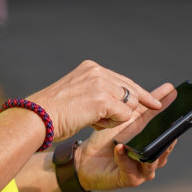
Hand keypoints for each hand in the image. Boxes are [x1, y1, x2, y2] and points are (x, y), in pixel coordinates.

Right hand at [26, 61, 161, 139]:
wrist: (36, 118)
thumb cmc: (53, 113)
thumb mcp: (77, 94)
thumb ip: (98, 94)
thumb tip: (121, 105)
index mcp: (91, 68)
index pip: (122, 80)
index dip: (139, 93)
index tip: (154, 101)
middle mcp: (97, 72)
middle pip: (131, 90)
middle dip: (140, 103)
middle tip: (153, 108)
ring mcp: (100, 84)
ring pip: (129, 103)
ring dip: (115, 117)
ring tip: (93, 119)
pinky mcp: (102, 100)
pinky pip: (123, 115)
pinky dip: (111, 124)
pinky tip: (93, 123)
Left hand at [76, 82, 176, 191]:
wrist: (85, 158)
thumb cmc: (108, 139)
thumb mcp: (129, 119)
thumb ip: (148, 106)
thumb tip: (170, 88)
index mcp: (155, 144)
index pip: (169, 133)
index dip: (174, 121)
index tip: (177, 107)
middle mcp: (153, 159)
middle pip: (165, 149)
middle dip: (166, 138)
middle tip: (167, 126)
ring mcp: (142, 171)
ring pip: (153, 162)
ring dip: (146, 150)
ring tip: (141, 138)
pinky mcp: (129, 179)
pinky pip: (131, 169)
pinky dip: (125, 158)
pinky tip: (120, 147)